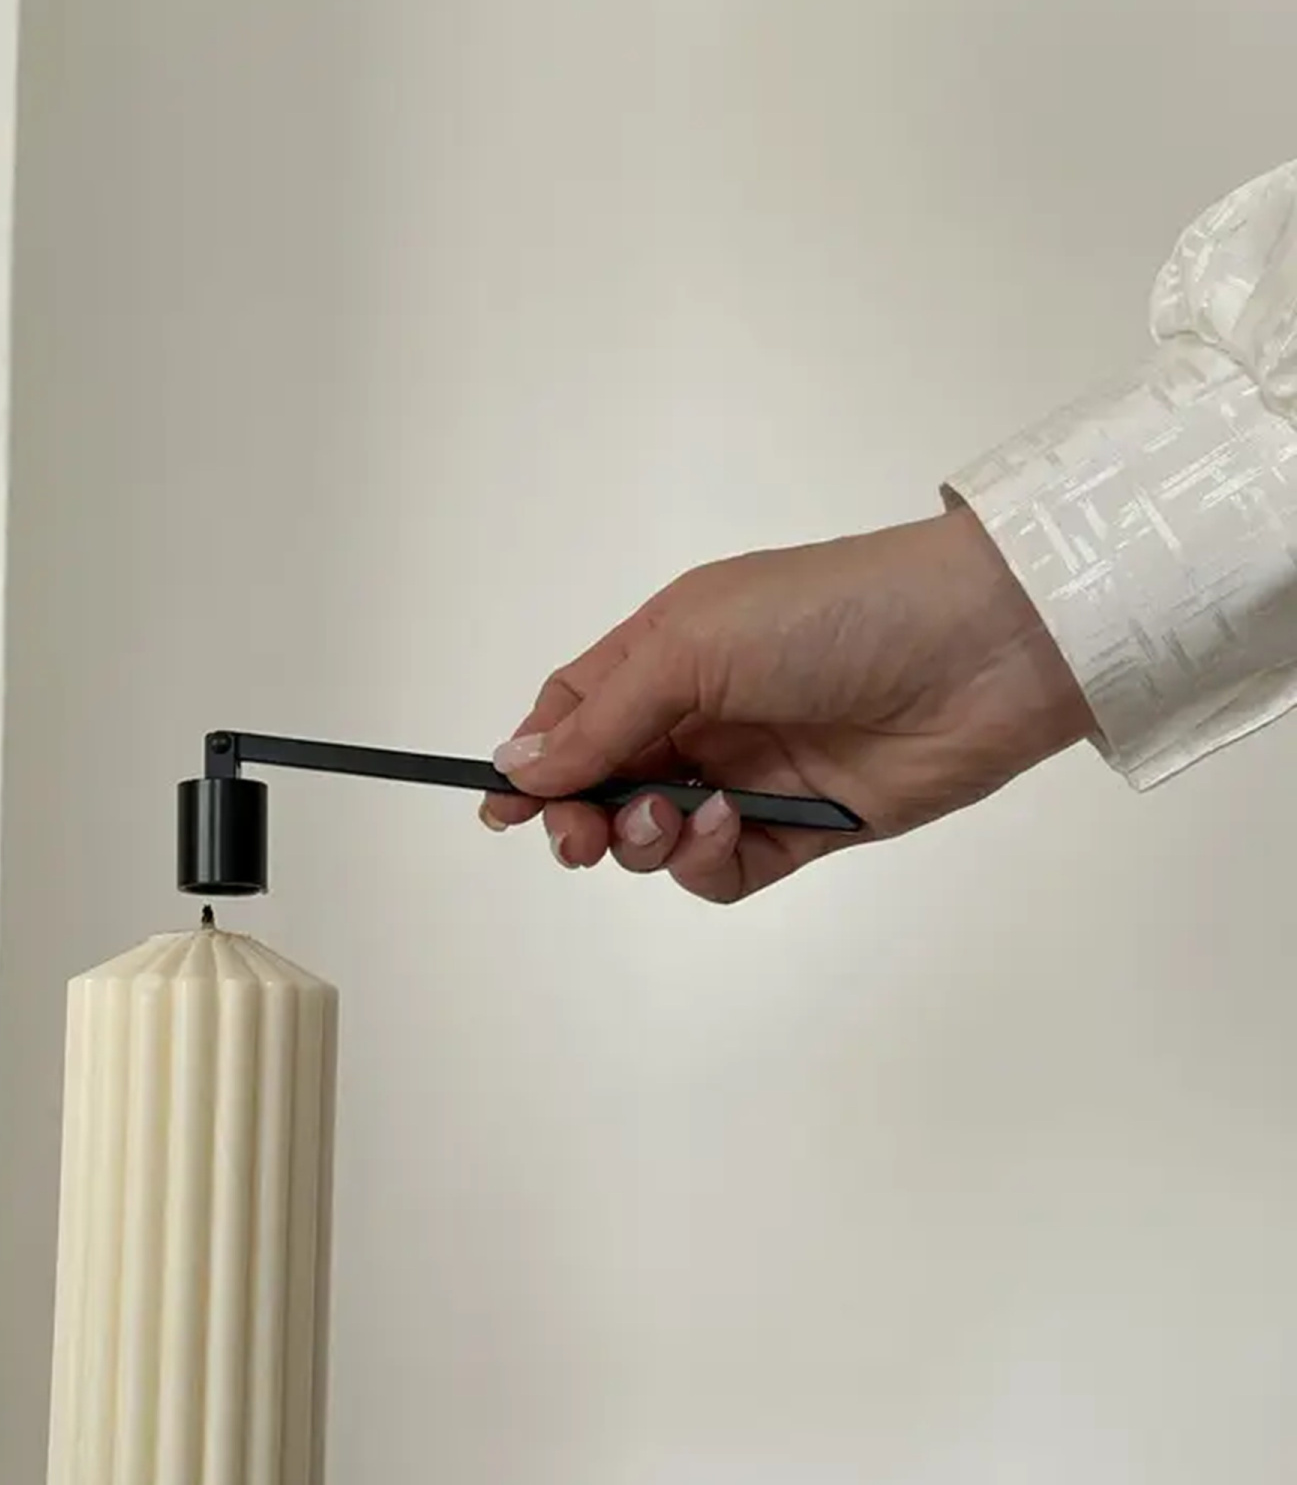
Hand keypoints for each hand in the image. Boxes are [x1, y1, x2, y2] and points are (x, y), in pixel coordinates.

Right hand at [482, 504, 1093, 903]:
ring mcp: (756, 772)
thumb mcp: (690, 643)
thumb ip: (602, 716)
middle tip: (580, 835)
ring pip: (659, 837)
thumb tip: (518, 765)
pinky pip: (726, 871)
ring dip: (645, 839)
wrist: (981, 649)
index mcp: (671, 651)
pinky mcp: (808, 827)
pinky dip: (712, 862)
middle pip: (607, 786)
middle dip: (581, 816)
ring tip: (675, 816)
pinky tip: (736, 826)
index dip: (537, 762)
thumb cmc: (834, 613)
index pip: (577, 714)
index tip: (505, 809)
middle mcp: (707, 713)